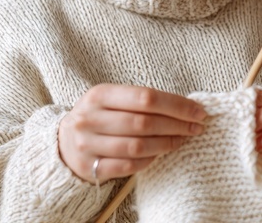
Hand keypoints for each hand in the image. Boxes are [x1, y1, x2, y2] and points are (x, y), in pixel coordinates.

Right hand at [58, 84, 206, 182]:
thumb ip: (143, 101)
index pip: (146, 97)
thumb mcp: (112, 100)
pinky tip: (160, 153)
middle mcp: (90, 118)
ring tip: (182, 139)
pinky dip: (149, 160)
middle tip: (196, 127)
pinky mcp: (89, 167)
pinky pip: (128, 165)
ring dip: (167, 143)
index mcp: (99, 94)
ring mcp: (87, 144)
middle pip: (144, 122)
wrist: (63, 142)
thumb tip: (188, 108)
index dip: (176, 105)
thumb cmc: (100, 117)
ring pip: (138, 146)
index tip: (198, 111)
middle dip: (177, 125)